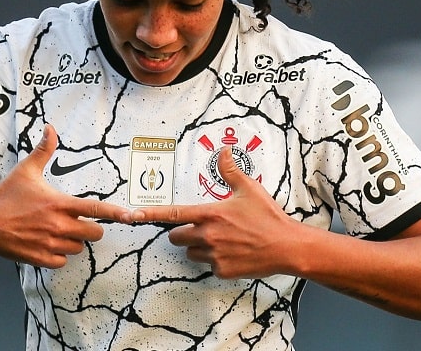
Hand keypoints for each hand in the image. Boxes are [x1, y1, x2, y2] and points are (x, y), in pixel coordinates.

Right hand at [0, 123, 131, 267]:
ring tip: (58, 230)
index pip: (96, 209)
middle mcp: (59, 226)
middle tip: (77, 221)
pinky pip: (63, 261)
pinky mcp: (40, 258)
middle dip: (91, 228)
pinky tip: (48, 243)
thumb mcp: (26, 170)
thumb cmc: (5, 196)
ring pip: (79, 248)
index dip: (117, 213)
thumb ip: (44, 150)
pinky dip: (59, 254)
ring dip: (74, 241)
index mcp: (59, 204)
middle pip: (95, 233)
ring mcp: (50, 244)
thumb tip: (50, 127)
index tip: (133, 216)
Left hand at [131, 147, 298, 278]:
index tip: (133, 216)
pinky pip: (208, 265)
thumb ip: (231, 171)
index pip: (173, 214)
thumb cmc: (268, 217)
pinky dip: (215, 260)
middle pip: (176, 237)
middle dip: (183, 232)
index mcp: (211, 213)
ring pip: (191, 252)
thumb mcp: (249, 189)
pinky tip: (233, 252)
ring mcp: (213, 255)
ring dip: (198, 247)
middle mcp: (208, 235)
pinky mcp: (221, 271)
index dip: (150, 215)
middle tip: (202, 227)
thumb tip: (223, 151)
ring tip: (222, 240)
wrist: (287, 246)